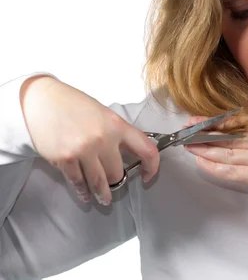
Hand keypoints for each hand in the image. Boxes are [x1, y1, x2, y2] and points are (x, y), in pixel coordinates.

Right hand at [20, 75, 158, 204]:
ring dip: (103, 194)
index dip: (152, 167)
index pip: (146, 150)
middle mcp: (104, 139)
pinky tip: (85, 194)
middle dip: (117, 181)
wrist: (42, 100)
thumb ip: (118, 134)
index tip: (148, 175)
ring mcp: (84, 150)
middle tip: (115, 184)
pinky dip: (82, 191)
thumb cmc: (74, 105)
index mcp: (118, 125)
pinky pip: (78, 182)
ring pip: (99, 182)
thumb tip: (128, 154)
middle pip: (118, 172)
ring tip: (104, 199)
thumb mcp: (104, 114)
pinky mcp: (65, 159)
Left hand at [184, 115, 247, 205]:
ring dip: (205, 149)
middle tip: (187, 131)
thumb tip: (235, 133)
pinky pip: (230, 170)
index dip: (217, 121)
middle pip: (230, 135)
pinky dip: (213, 166)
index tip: (201, 120)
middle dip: (205, 133)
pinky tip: (201, 161)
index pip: (240, 121)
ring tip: (189, 146)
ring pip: (227, 151)